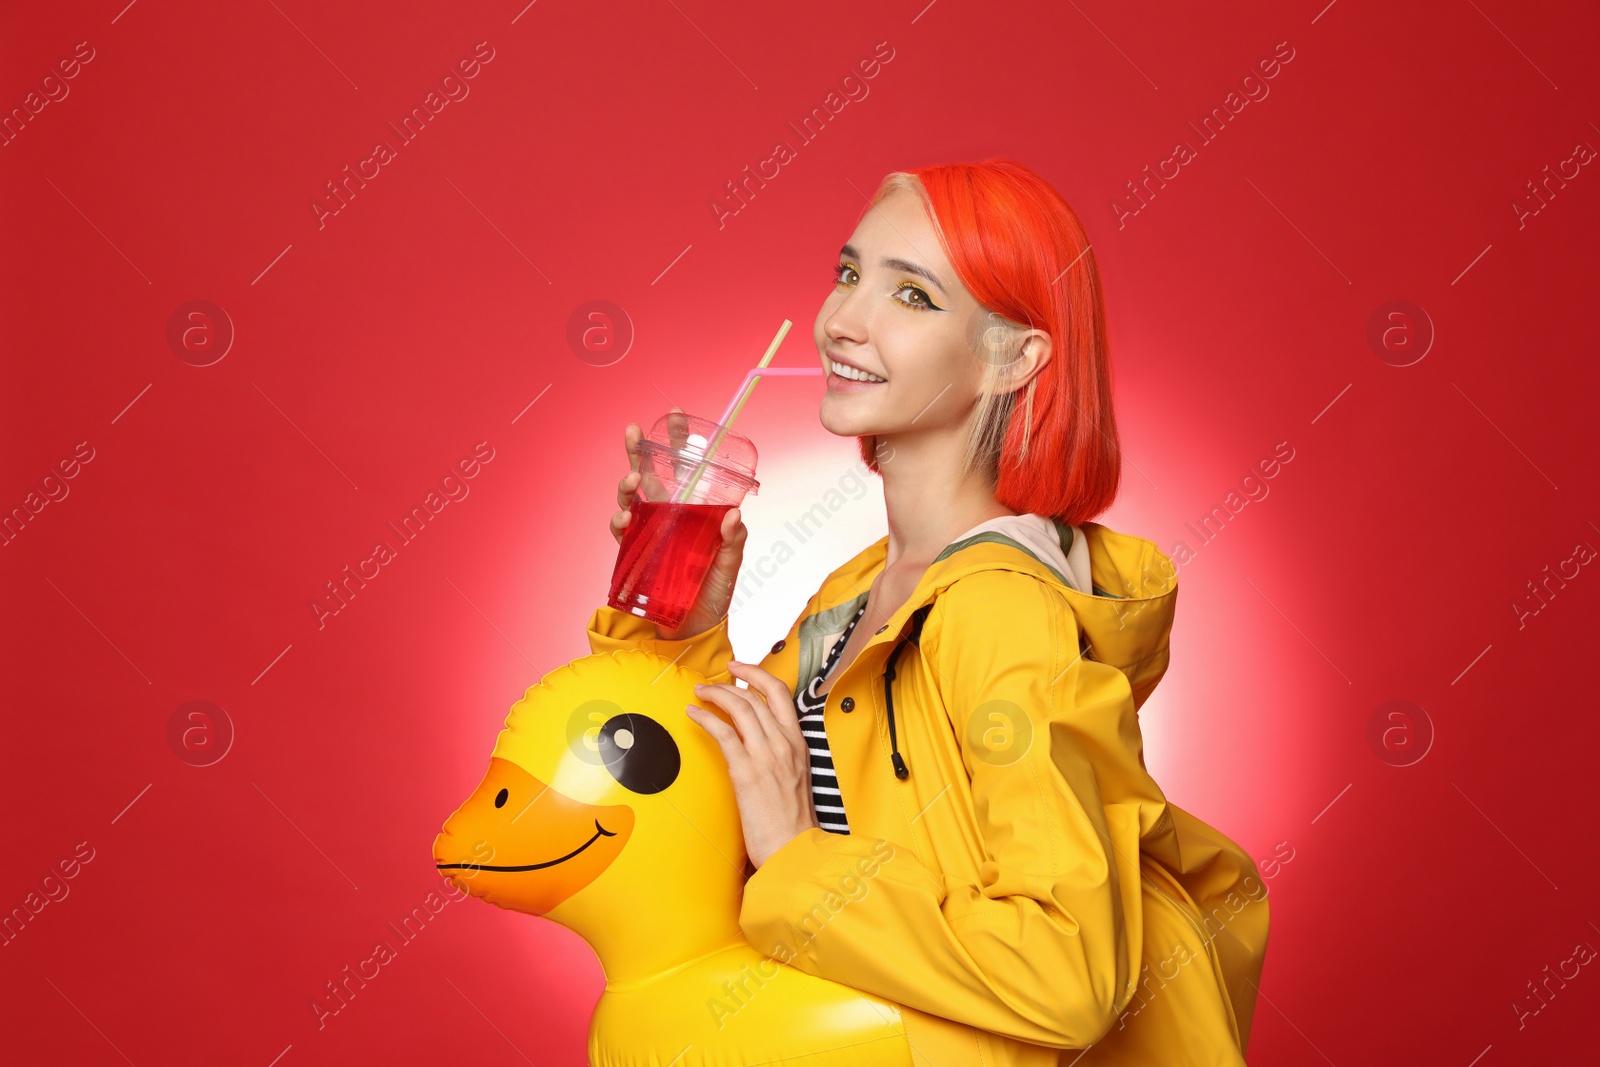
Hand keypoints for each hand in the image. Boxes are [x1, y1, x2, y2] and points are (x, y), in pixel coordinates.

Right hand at [611, 410, 748, 641]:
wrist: (692, 632)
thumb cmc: (713, 596)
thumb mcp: (729, 566)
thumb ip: (733, 541)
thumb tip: (733, 516)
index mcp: (692, 512)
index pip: (684, 470)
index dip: (678, 442)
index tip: (674, 415)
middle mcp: (668, 517)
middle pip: (650, 476)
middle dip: (638, 451)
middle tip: (633, 432)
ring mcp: (649, 534)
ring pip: (632, 498)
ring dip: (627, 485)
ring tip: (631, 480)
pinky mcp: (633, 554)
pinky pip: (621, 531)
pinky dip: (619, 520)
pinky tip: (623, 515)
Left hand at [685, 661, 819, 868]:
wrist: (794, 849)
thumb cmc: (792, 821)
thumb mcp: (795, 777)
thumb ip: (779, 754)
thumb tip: (757, 740)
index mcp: (798, 743)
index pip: (780, 694)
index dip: (757, 674)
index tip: (740, 668)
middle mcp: (783, 743)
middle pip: (754, 696)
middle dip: (729, 682)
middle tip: (710, 682)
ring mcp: (766, 755)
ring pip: (739, 708)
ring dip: (714, 695)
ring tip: (699, 694)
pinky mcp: (746, 771)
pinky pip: (723, 732)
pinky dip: (705, 718)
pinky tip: (693, 714)